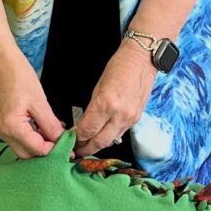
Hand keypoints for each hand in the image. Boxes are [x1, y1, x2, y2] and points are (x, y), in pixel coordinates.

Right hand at [0, 53, 65, 158]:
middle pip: (28, 154)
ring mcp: (1, 129)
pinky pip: (19, 137)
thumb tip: (62, 140)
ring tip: (55, 133)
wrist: (3, 63)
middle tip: (63, 143)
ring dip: (40, 143)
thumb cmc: (19, 77)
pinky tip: (44, 128)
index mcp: (12, 127)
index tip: (68, 147)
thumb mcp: (40, 102)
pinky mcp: (3, 124)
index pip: (36, 149)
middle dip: (46, 150)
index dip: (54, 150)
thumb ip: (50, 125)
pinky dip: (33, 136)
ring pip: (24, 147)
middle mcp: (3, 132)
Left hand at [74, 38, 156, 156]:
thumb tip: (84, 125)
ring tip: (87, 145)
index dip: (76, 137)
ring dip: (98, 145)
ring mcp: (130, 118)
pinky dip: (110, 137)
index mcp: (106, 103)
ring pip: (110, 141)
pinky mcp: (136, 119)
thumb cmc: (119, 66)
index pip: (87, 130)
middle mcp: (119, 115)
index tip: (69, 139)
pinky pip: (120, 134)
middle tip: (75, 151)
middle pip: (99, 142)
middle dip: (85, 149)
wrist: (142, 59)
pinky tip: (103, 135)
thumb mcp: (98, 86)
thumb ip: (92, 108)